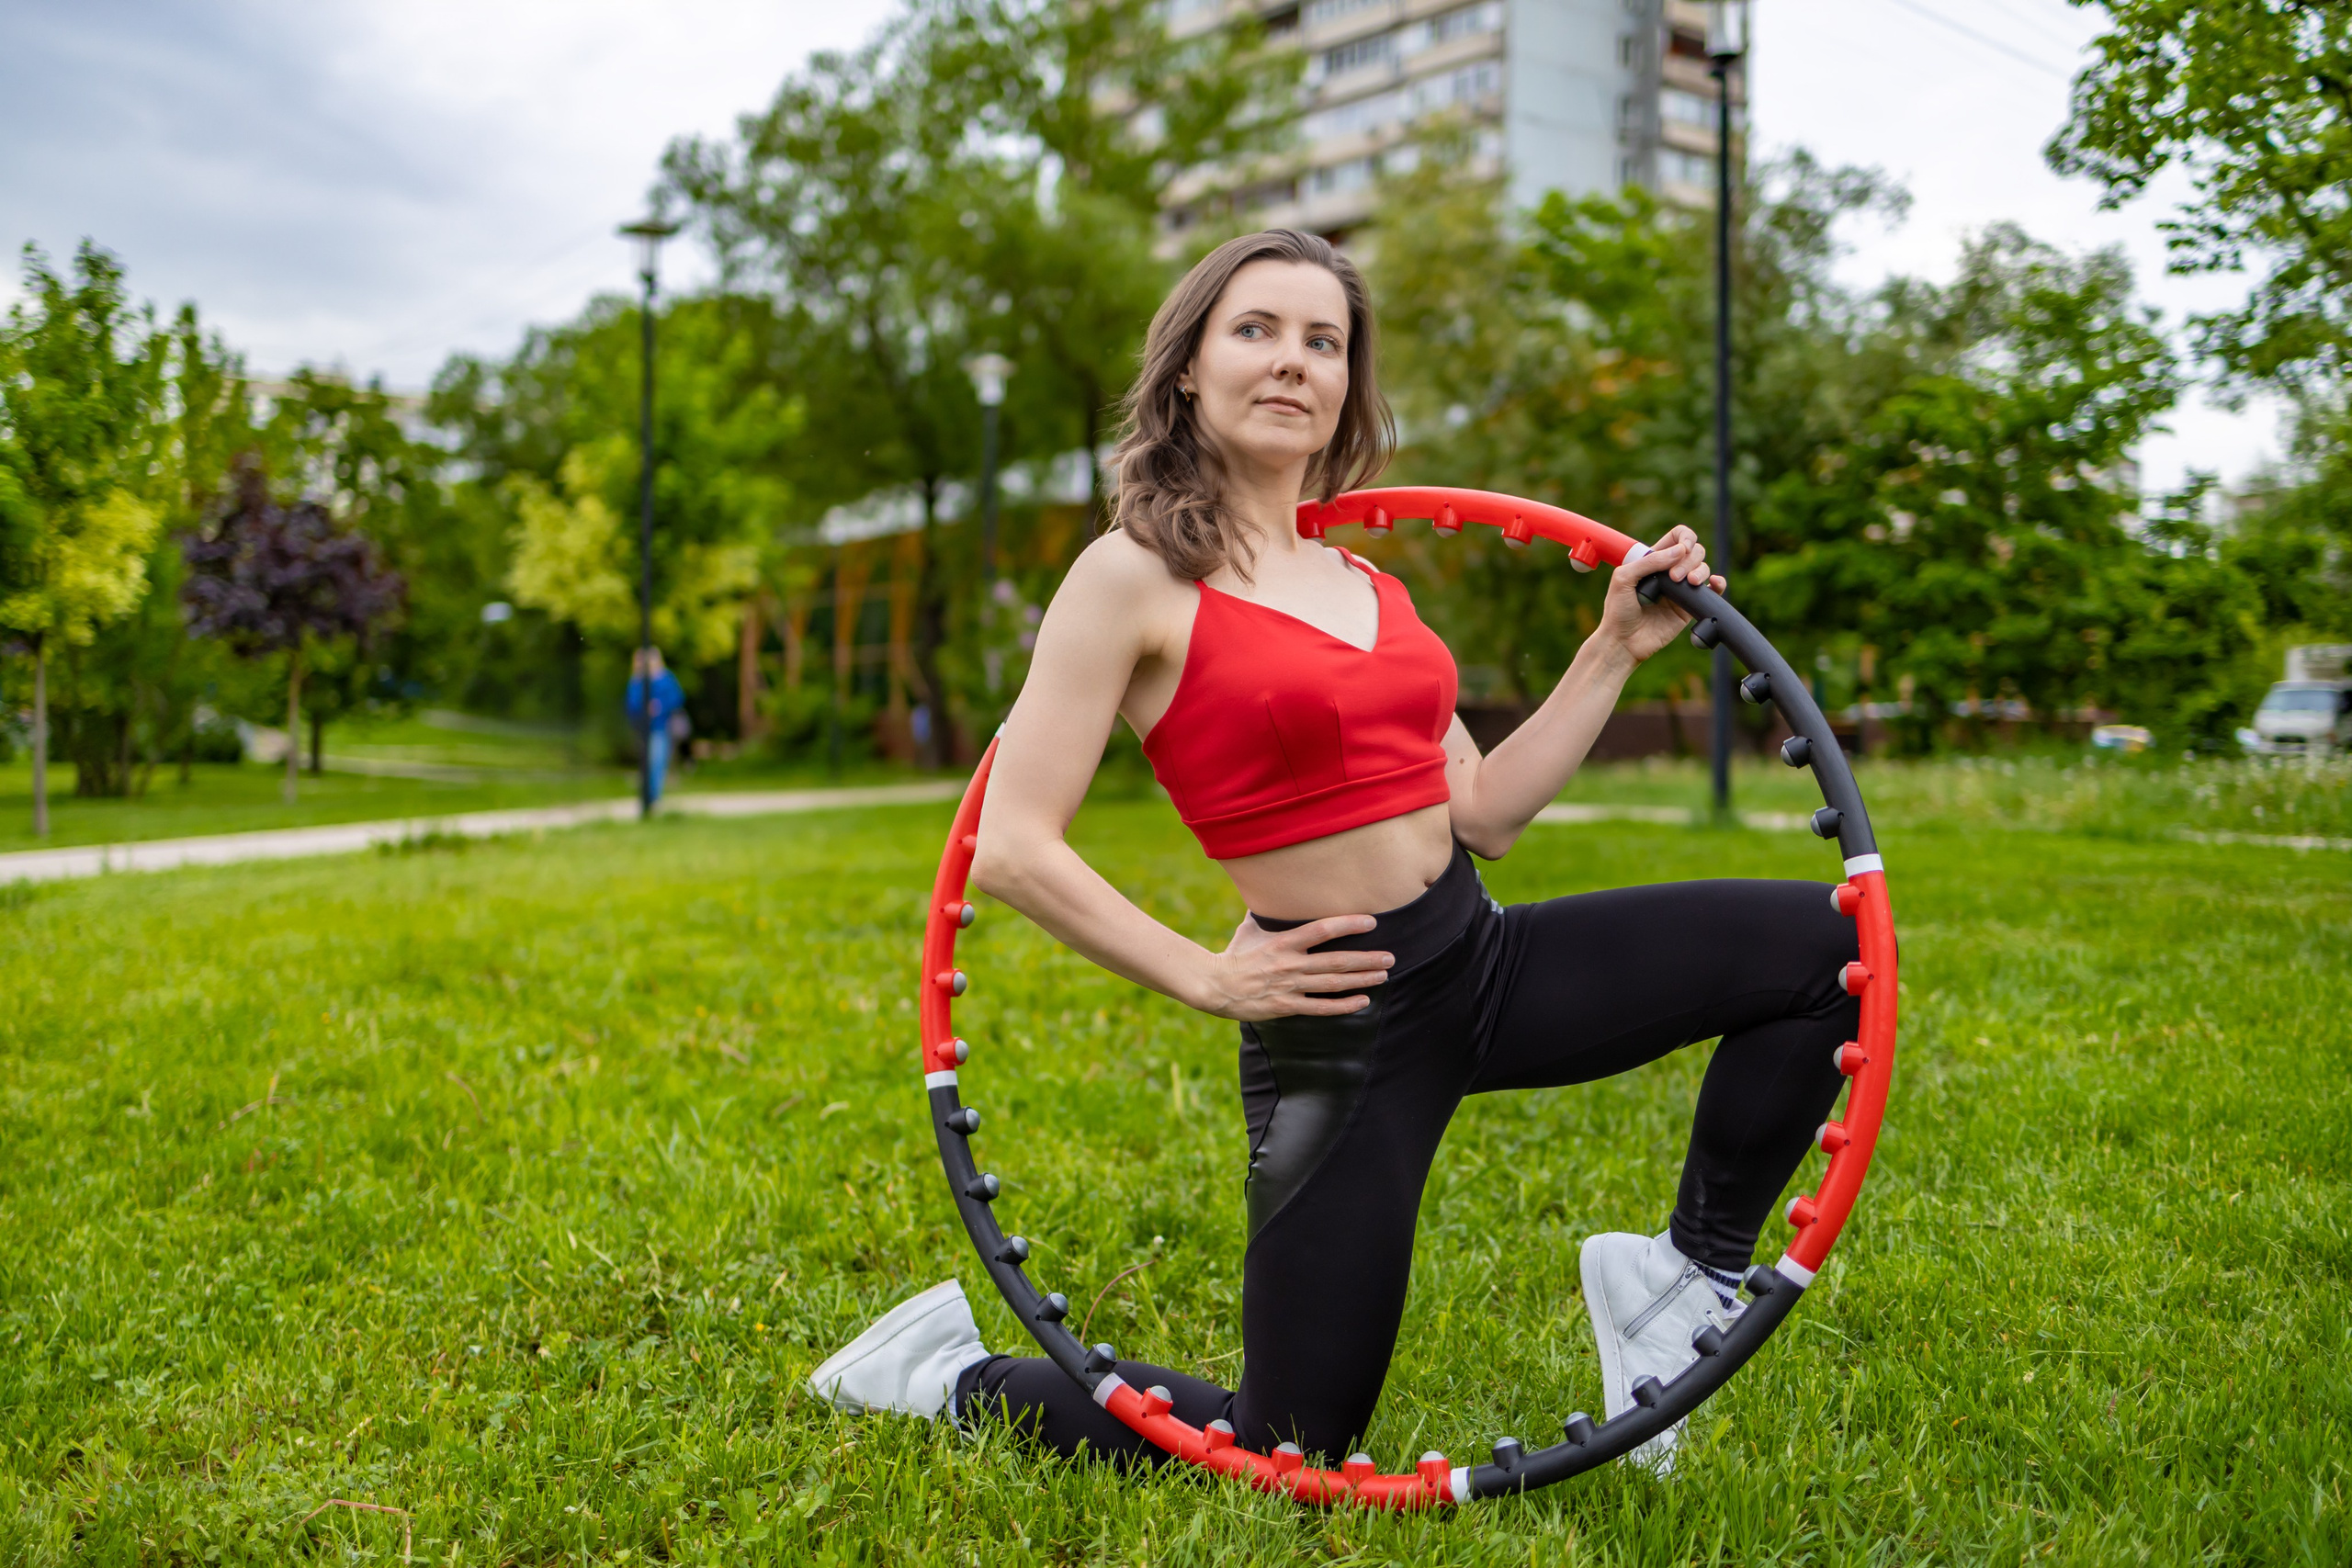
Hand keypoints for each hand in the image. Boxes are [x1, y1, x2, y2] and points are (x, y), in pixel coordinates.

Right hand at [1194, 913, 1393, 1019]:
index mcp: (1283, 942)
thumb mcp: (1250, 928)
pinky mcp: (1287, 1006)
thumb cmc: (1234, 954)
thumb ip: (1268, 914)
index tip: (1371, 922)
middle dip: (1367, 959)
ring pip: (1333, 983)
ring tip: (1383, 975)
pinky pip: (1321, 1007)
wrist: (1214, 985)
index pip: (1322, 930)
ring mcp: (1290, 987)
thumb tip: (1276, 892)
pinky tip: (1363, 1001)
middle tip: (1390, 956)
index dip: (1348, 925)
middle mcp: (1290, 964)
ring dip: (1362, 979)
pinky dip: (1344, 1005)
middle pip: (1336, 960)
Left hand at [1600, 526, 1725, 663]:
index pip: (1676, 537)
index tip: (1682, 548)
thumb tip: (1681, 551)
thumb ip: (1649, 562)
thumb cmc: (1618, 611)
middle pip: (1694, 550)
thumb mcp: (1623, 579)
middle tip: (1674, 577)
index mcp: (1652, 560)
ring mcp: (1680, 589)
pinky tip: (1714, 583)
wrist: (1624, 642)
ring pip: (1703, 568)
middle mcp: (1668, 572)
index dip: (1684, 537)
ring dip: (1700, 571)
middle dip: (1690, 558)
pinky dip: (1718, 584)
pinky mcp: (1689, 607)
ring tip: (1689, 583)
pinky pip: (1711, 591)